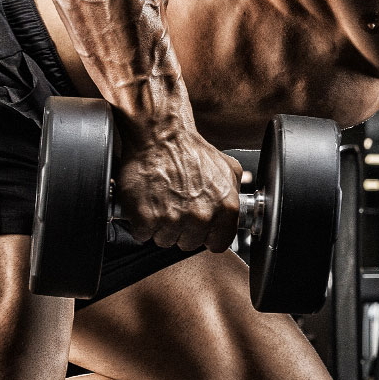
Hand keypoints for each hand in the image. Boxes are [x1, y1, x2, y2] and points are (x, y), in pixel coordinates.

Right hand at [114, 124, 241, 252]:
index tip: (198, 227)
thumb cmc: (189, 149)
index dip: (206, 235)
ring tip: (160, 202)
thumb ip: (235, 194)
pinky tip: (146, 205)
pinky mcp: (146, 219)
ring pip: (165, 241)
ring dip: (160, 227)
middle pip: (189, 243)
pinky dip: (141, 223)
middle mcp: (201, 217)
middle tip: (174, 207)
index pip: (218, 244)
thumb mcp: (227, 168)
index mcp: (225, 208)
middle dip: (181, 229)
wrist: (160, 135)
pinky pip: (142, 235)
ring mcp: (173, 220)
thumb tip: (237, 208)